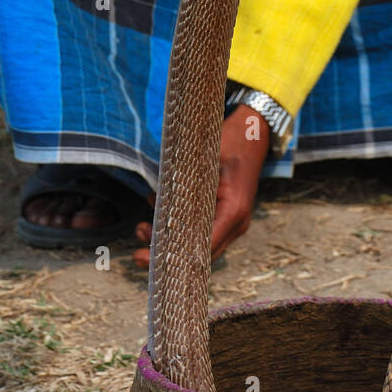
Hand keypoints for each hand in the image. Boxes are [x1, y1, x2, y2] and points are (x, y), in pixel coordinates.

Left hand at [132, 106, 270, 266]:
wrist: (253, 131)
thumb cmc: (232, 141)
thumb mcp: (207, 160)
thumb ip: (187, 184)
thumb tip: (157, 201)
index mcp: (233, 211)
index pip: (204, 248)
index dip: (175, 258)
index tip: (150, 260)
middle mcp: (235, 222)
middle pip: (200, 253)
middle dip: (167, 255)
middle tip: (138, 255)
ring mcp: (231, 220)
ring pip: (197, 242)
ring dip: (168, 238)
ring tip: (141, 228)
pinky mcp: (224, 214)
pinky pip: (199, 227)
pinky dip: (177, 224)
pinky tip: (155, 205)